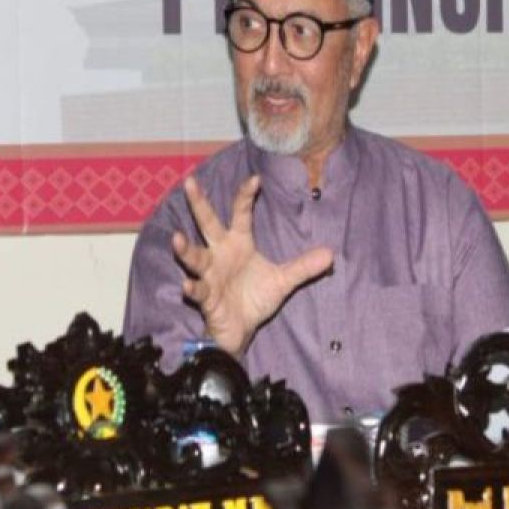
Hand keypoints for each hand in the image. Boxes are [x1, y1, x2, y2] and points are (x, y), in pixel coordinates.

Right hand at [174, 174, 332, 357]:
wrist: (241, 330)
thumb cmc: (254, 299)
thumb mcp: (282, 281)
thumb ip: (303, 267)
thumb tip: (331, 254)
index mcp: (238, 243)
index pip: (241, 214)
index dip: (246, 196)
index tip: (255, 178)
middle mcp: (219, 254)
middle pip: (208, 224)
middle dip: (199, 204)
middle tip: (190, 182)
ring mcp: (210, 275)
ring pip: (195, 258)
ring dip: (185, 249)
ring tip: (177, 239)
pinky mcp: (206, 297)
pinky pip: (198, 291)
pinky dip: (192, 288)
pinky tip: (187, 286)